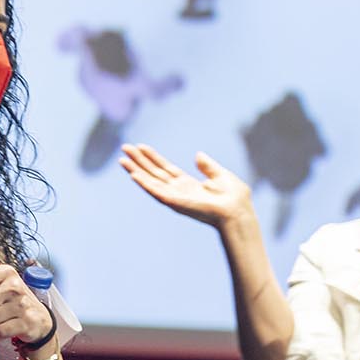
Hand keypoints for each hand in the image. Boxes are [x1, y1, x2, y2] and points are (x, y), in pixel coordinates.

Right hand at [119, 143, 251, 229]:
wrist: (237, 212)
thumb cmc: (234, 198)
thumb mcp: (220, 175)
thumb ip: (208, 166)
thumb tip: (198, 155)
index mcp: (189, 185)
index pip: (166, 168)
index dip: (153, 157)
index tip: (141, 147)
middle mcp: (179, 191)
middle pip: (154, 173)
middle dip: (139, 161)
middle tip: (124, 148)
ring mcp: (175, 197)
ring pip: (150, 181)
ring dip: (136, 170)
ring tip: (122, 159)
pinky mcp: (175, 202)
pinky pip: (156, 191)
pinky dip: (144, 183)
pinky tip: (133, 174)